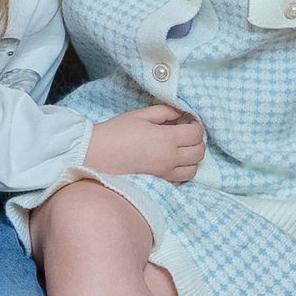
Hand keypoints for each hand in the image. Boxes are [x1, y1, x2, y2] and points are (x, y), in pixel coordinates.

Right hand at [83, 103, 205, 183]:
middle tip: (185, 132)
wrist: (96, 154)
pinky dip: (182, 171)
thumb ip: (164, 112)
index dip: (196, 124)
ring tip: (180, 148)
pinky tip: (171, 161)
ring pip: (194, 169)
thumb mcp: (139, 115)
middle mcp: (169, 158)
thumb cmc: (115, 132)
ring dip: (192, 158)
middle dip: (197, 140)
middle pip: (199, 152)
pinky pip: (181, 179)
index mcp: (165, 139)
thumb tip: (181, 112)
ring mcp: (165, 173)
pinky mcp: (159, 183)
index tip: (188, 120)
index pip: (196, 133)